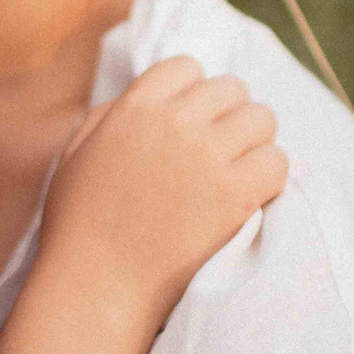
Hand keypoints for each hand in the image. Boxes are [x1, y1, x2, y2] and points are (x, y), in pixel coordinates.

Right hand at [39, 55, 286, 320]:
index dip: (195, 93)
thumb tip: (144, 99)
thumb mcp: (77, 154)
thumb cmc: (79, 227)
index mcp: (134, 108)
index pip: (187, 67)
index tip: (194, 122)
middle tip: (223, 150)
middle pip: (232, 89)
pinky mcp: (234, 196)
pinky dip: (269, 177)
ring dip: (255, 143)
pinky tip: (252, 195)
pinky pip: (277, 162)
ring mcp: (206, 157)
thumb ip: (109, 117)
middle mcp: (173, 123)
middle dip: (229, 116)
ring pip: (262, 119)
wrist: (97, 286)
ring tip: (241, 170)